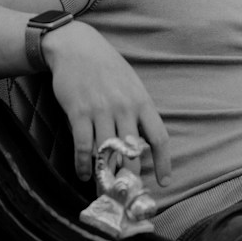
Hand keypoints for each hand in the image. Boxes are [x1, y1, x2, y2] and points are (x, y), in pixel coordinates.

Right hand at [44, 21, 172, 186]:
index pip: (159, 137)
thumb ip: (138, 111)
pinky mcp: (79, 112)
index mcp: (141, 102)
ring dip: (105, 177)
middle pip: (131, 153)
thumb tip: (143, 140)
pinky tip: (83, 174)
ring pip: (107, 154)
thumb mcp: (131, 84)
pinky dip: (83, 165)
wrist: (77, 47)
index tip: (164, 181)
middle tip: (128, 194)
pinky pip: (83, 147)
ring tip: (104, 191)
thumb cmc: (106, 67)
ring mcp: (101, 111)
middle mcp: (124, 108)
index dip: (163, 162)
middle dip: (130, 178)